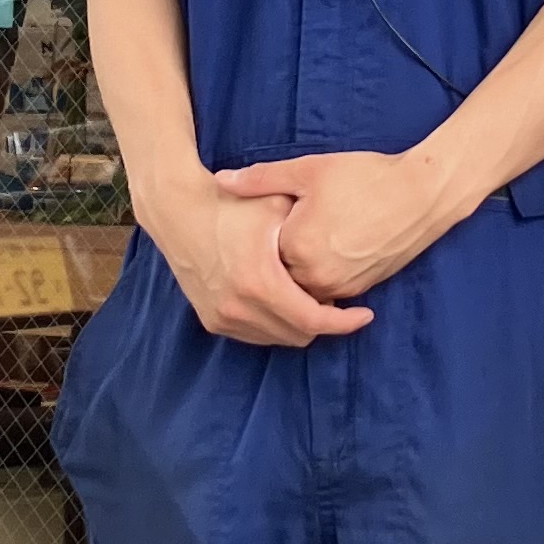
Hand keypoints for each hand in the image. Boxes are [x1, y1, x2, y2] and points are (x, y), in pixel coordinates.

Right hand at [148, 170, 372, 346]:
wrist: (178, 211)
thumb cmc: (231, 205)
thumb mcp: (275, 205)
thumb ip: (311, 228)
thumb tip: (347, 245)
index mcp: (260, 283)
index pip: (313, 320)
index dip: (344, 322)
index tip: (365, 314)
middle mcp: (239, 308)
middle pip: (298, 335)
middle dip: (323, 322)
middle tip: (336, 299)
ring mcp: (223, 317)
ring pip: (277, 338)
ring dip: (298, 325)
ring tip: (310, 297)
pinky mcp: (212, 320)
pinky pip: (256, 335)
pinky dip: (275, 324)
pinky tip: (284, 300)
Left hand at [210, 146, 467, 301]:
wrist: (423, 194)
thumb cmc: (366, 177)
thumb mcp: (309, 170)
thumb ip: (262, 179)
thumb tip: (221, 181)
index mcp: (297, 249)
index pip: (261, 252)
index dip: (260, 233)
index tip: (264, 217)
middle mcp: (317, 277)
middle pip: (281, 274)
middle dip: (277, 257)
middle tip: (284, 229)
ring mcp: (342, 287)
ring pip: (305, 286)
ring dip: (300, 269)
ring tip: (309, 236)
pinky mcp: (363, 288)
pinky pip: (330, 289)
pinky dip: (324, 274)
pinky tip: (331, 245)